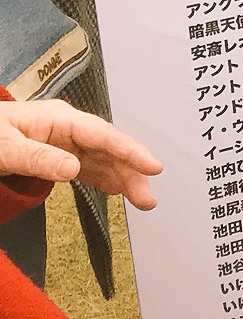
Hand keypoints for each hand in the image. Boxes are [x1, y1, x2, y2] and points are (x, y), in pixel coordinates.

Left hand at [0, 100, 160, 208]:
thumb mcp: (4, 148)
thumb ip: (38, 158)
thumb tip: (75, 169)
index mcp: (58, 118)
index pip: (102, 135)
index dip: (130, 151)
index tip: (151, 166)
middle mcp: (67, 128)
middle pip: (108, 148)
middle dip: (131, 171)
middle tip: (147, 198)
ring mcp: (63, 142)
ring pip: (101, 159)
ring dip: (122, 178)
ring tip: (141, 199)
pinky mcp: (57, 156)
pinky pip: (88, 167)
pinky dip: (104, 178)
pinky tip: (117, 189)